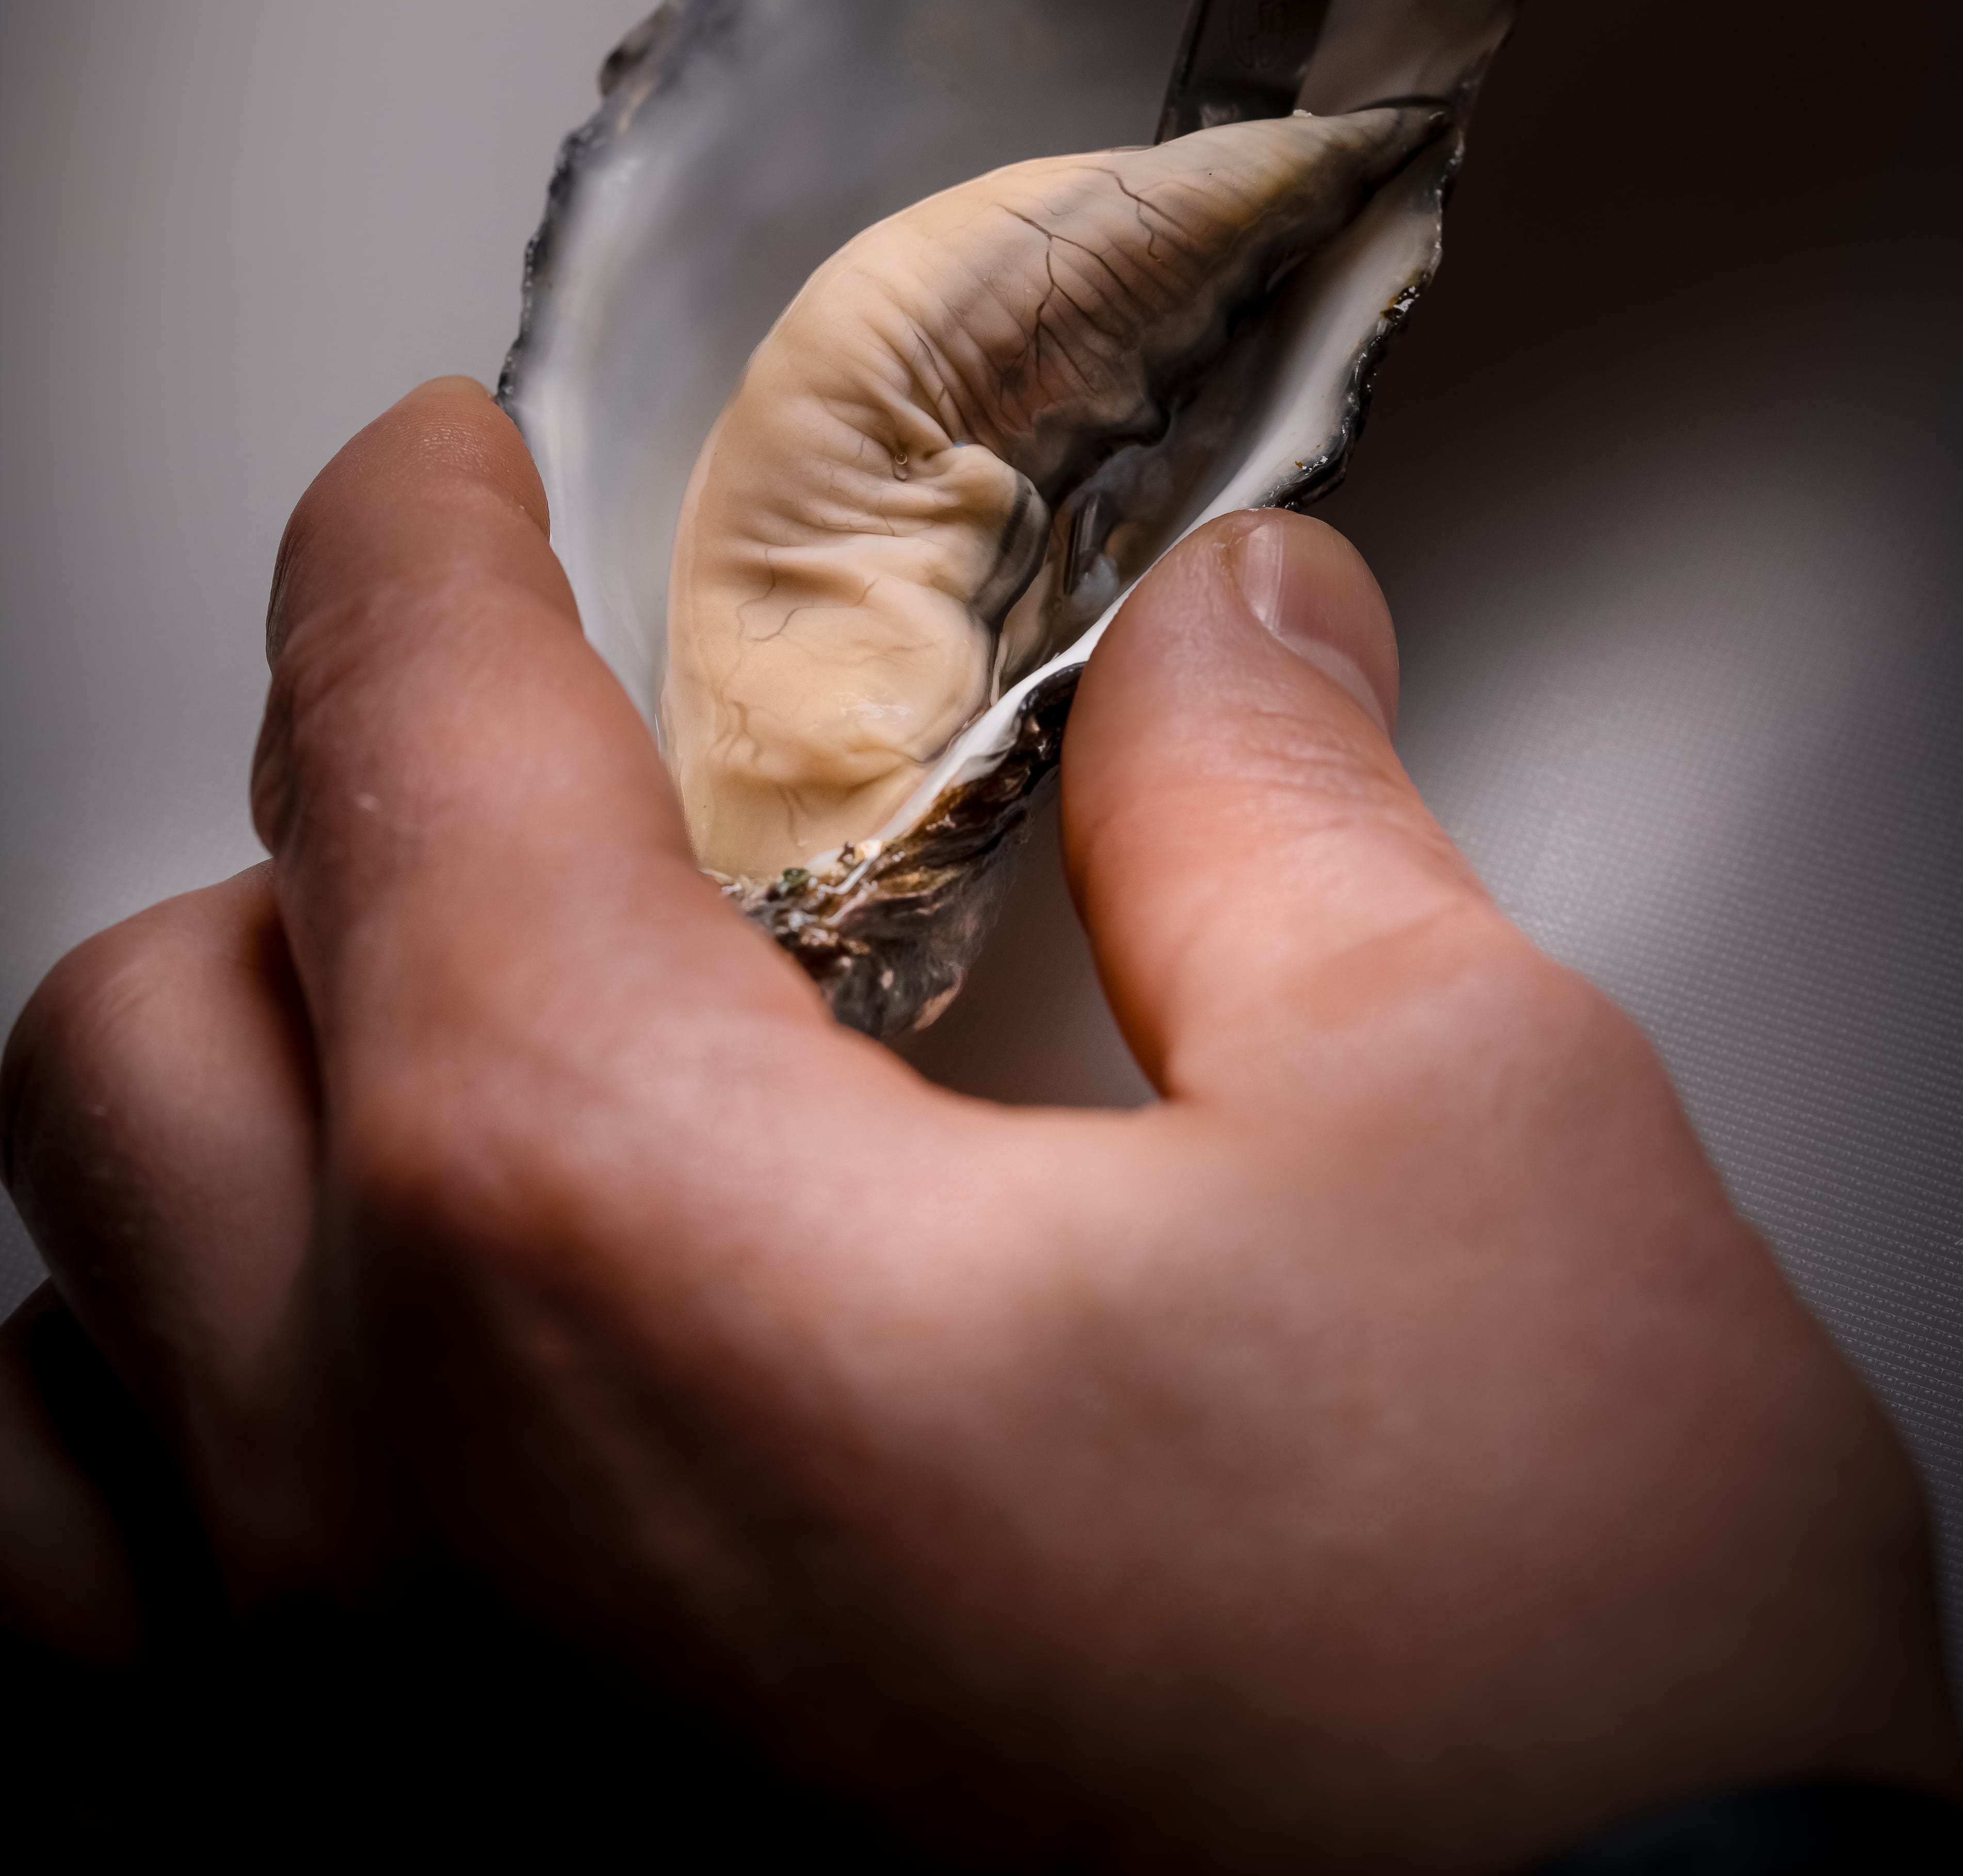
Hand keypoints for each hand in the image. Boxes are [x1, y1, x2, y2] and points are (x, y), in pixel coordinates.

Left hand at [2, 379, 1962, 1865]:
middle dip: (308, 863)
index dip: (414, 550)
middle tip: (492, 823)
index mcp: (612, 1230)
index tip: (435, 490)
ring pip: (42, 1389)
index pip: (400, 744)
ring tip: (385, 1163)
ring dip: (179, 1211)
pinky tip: (342, 1501)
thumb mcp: (1467, 1140)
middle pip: (142, 1041)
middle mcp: (388, 1521)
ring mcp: (340, 1801)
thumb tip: (1227, 632)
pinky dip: (172, 1530)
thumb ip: (1278, 821)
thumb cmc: (1540, 1744)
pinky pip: (102, 1706)